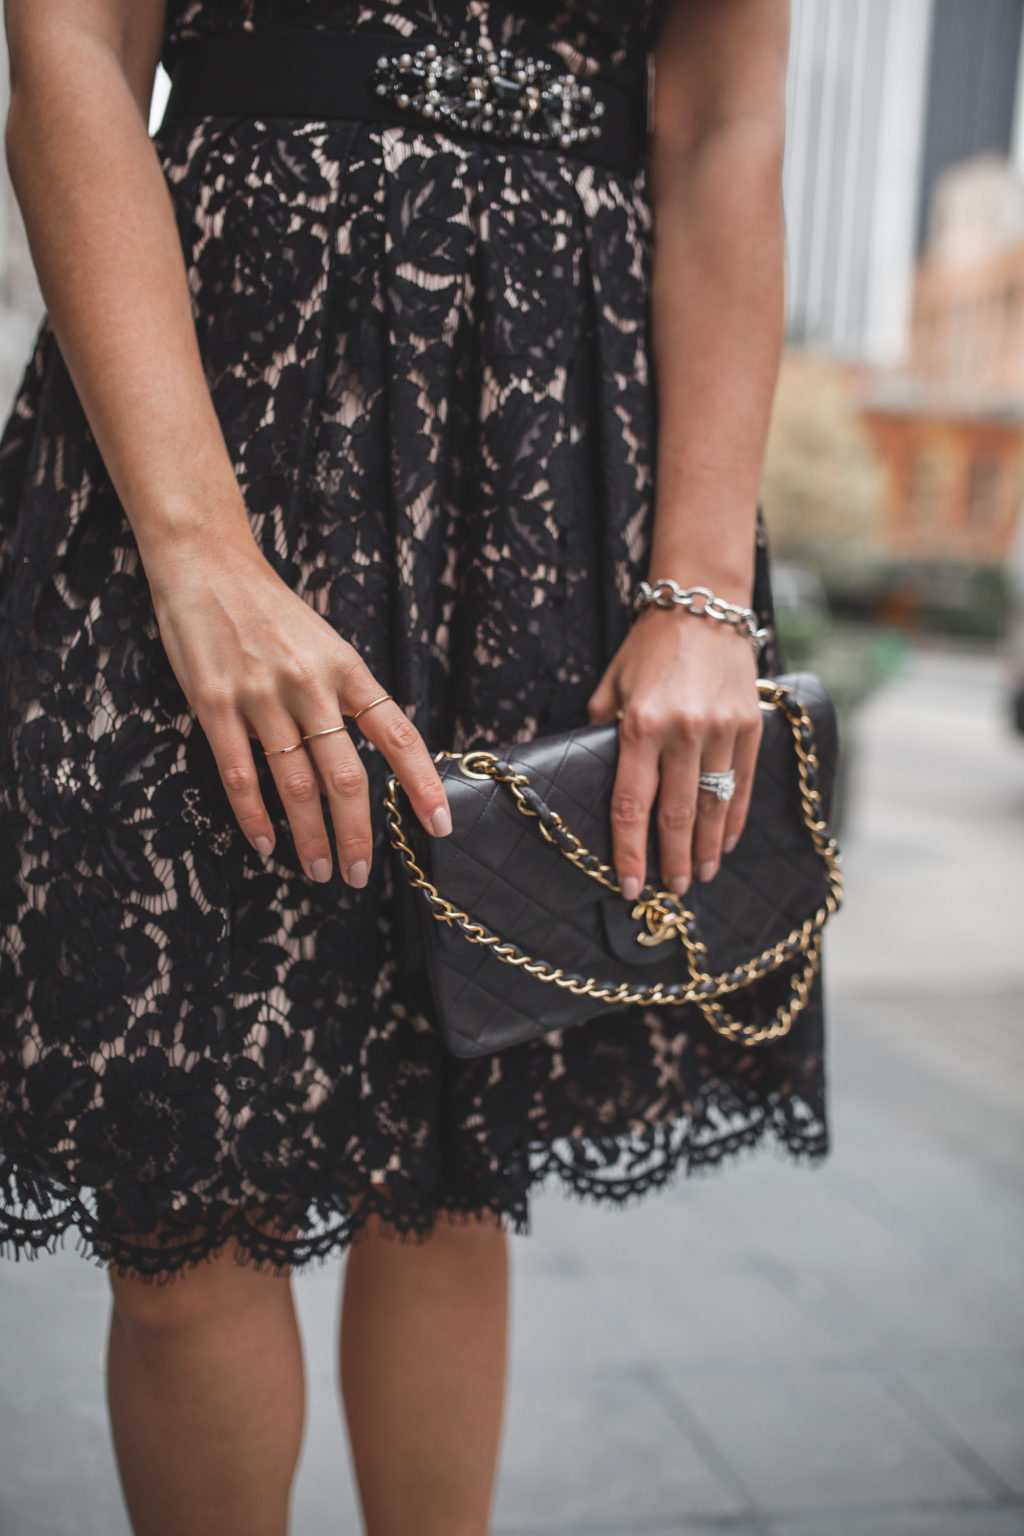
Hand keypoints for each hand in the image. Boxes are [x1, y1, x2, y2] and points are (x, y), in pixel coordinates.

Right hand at [149, 542, 451, 885]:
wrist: (208, 563)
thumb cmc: (271, 611)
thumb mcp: (325, 645)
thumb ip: (347, 697)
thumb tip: (372, 756)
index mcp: (347, 669)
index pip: (397, 734)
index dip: (421, 783)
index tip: (439, 824)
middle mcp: (310, 684)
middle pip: (346, 777)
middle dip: (356, 834)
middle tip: (360, 874)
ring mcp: (262, 695)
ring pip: (296, 785)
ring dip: (310, 837)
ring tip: (319, 871)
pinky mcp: (215, 703)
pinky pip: (240, 774)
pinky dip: (254, 817)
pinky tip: (265, 844)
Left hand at [587, 606, 762, 898]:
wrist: (704, 606)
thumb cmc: (648, 649)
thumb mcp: (611, 687)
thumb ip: (604, 733)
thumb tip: (599, 779)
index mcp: (641, 726)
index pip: (633, 804)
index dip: (630, 851)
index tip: (629, 884)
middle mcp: (683, 733)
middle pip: (677, 815)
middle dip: (672, 860)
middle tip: (670, 890)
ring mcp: (722, 730)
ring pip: (714, 806)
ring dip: (707, 848)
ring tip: (700, 875)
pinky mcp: (750, 726)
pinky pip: (743, 784)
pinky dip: (735, 818)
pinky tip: (727, 842)